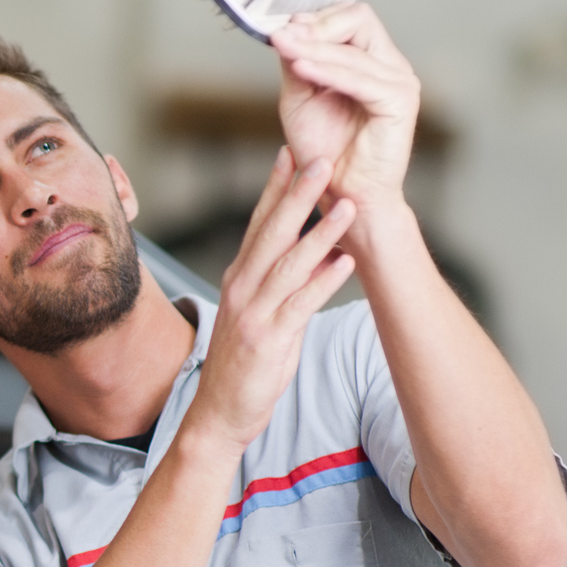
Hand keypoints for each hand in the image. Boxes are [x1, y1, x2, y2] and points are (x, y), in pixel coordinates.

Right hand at [183, 149, 358, 456]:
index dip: (275, 187)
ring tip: (347, 206)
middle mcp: (242, 289)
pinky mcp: (268, 340)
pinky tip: (345, 263)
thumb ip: (282, 282)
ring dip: (321, 232)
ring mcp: (253, 313)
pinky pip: (300, 305)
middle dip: (297, 194)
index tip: (291, 153)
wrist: (218, 413)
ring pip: (289, 264)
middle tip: (320, 160)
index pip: (257, 223)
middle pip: (272, 233)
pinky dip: (322, 282)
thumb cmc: (243, 364)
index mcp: (239, 278)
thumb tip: (318, 251)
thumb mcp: (258, 314)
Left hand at [271, 2, 420, 213]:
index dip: (314, 17)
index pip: (349, 15)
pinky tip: (300, 67)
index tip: (280, 26)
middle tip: (281, 34)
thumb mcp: (300, 98)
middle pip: (360, 17)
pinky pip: (360, 78)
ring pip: (354, 48)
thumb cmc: (324, 151)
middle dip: (316, 25)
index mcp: (371, 60)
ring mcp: (400, 81)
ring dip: (312, 46)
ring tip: (282, 46)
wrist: (342, 195)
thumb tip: (288, 28)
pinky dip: (327, 70)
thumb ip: (298, 62)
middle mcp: (390, 65)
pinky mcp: (400, 102)